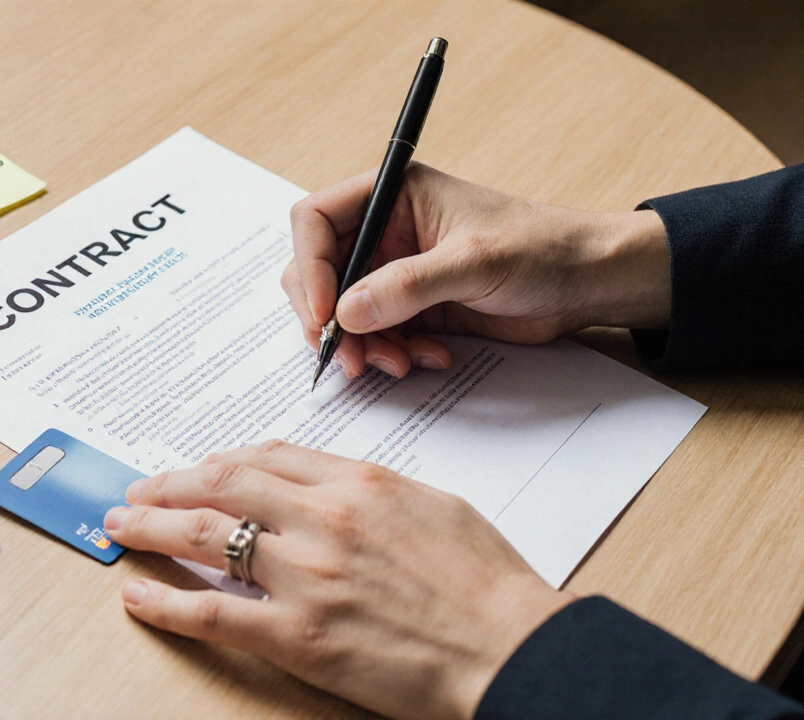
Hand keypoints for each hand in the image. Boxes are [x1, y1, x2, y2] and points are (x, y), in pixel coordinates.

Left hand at [104, 441, 574, 719]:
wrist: (512, 648)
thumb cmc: (486, 585)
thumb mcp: (433, 507)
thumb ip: (370, 491)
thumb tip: (328, 485)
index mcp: (358, 483)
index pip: (267, 456)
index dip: (221, 462)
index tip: (199, 469)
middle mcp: (322, 518)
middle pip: (222, 484)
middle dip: (170, 484)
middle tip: (139, 489)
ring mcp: (305, 575)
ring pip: (204, 535)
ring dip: (153, 525)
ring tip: (123, 525)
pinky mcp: (296, 634)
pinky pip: (212, 610)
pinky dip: (165, 600)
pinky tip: (137, 592)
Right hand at [282, 163, 670, 378]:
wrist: (589, 283)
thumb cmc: (542, 249)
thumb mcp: (474, 263)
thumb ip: (406, 286)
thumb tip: (345, 313)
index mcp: (392, 195)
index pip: (315, 221)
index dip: (311, 268)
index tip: (325, 314)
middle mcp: (385, 230)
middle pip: (320, 272)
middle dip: (329, 318)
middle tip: (347, 356)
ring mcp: (396, 270)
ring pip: (343, 312)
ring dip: (361, 344)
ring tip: (397, 364)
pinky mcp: (412, 306)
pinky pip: (375, 334)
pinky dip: (390, 353)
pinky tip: (428, 358)